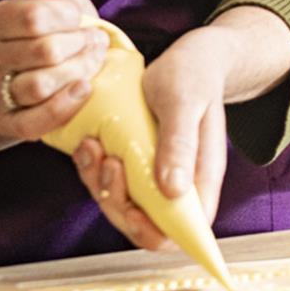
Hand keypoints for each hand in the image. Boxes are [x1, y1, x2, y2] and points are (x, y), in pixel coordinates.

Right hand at [0, 0, 106, 141]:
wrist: (38, 78)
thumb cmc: (54, 34)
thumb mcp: (55, 3)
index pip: (32, 17)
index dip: (67, 16)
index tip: (78, 17)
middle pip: (42, 51)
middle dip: (79, 44)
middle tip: (94, 41)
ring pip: (39, 85)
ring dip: (78, 71)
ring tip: (93, 61)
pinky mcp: (5, 123)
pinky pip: (32, 123)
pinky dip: (63, 106)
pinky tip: (84, 89)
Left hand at [69, 27, 230, 248]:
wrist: (189, 56)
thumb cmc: (193, 76)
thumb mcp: (185, 102)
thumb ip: (180, 144)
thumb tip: (173, 190)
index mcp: (201, 177)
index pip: (184, 229)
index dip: (156, 233)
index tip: (133, 212)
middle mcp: (179, 183)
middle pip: (144, 223)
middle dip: (116, 201)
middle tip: (107, 162)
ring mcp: (155, 174)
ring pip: (121, 203)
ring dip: (100, 183)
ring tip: (92, 147)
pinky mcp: (136, 162)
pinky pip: (110, 181)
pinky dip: (93, 168)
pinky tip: (88, 143)